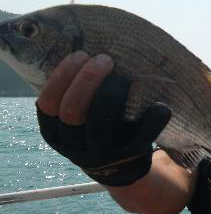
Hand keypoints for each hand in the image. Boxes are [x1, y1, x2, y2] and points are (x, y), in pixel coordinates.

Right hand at [36, 53, 165, 186]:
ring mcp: (101, 154)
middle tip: (104, 59)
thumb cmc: (92, 128)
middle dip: (87, 79)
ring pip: (100, 123)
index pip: (48, 103)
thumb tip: (82, 45)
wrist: (119, 167)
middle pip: (71, 111)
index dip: (63, 75)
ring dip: (111, 92)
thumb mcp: (72, 117)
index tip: (80, 55)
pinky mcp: (127, 156)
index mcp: (55, 132)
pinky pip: (141, 137)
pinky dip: (152, 118)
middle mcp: (74, 145)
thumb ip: (71, 91)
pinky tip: (159, 104)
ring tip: (122, 74)